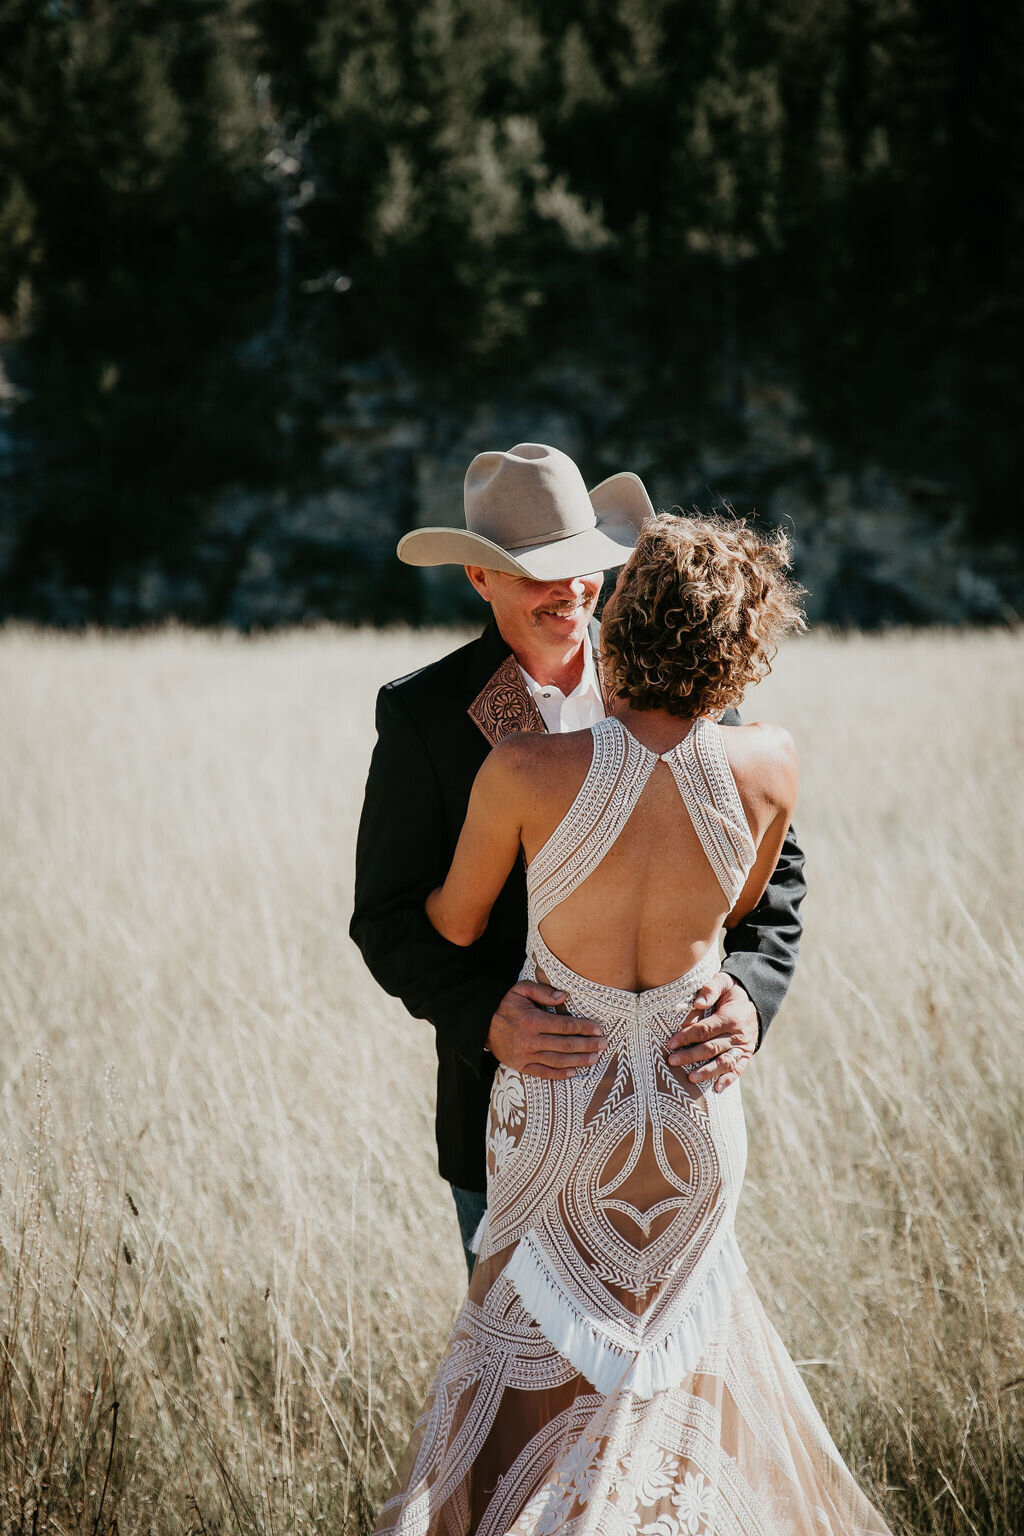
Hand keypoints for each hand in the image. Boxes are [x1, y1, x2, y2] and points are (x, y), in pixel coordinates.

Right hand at [486, 981, 607, 1079]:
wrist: (482, 1025)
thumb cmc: (506, 1005)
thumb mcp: (521, 990)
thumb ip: (542, 991)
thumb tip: (564, 996)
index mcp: (532, 1021)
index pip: (565, 1026)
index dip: (584, 1028)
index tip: (599, 1029)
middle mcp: (530, 1040)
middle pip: (566, 1045)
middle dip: (588, 1045)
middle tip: (604, 1044)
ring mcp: (526, 1056)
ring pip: (558, 1061)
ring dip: (579, 1060)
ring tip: (595, 1058)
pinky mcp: (521, 1066)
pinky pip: (544, 1073)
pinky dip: (560, 1074)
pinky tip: (574, 1072)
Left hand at [664, 972, 757, 1092]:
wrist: (755, 1001)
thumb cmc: (731, 992)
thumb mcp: (724, 982)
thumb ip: (710, 989)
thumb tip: (697, 1003)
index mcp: (731, 1017)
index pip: (705, 1029)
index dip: (687, 1036)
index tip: (670, 1043)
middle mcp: (738, 1035)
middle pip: (712, 1048)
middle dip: (690, 1056)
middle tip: (672, 1061)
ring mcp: (743, 1047)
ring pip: (724, 1062)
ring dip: (707, 1072)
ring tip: (690, 1078)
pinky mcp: (746, 1055)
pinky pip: (738, 1069)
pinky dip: (728, 1080)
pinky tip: (716, 1088)